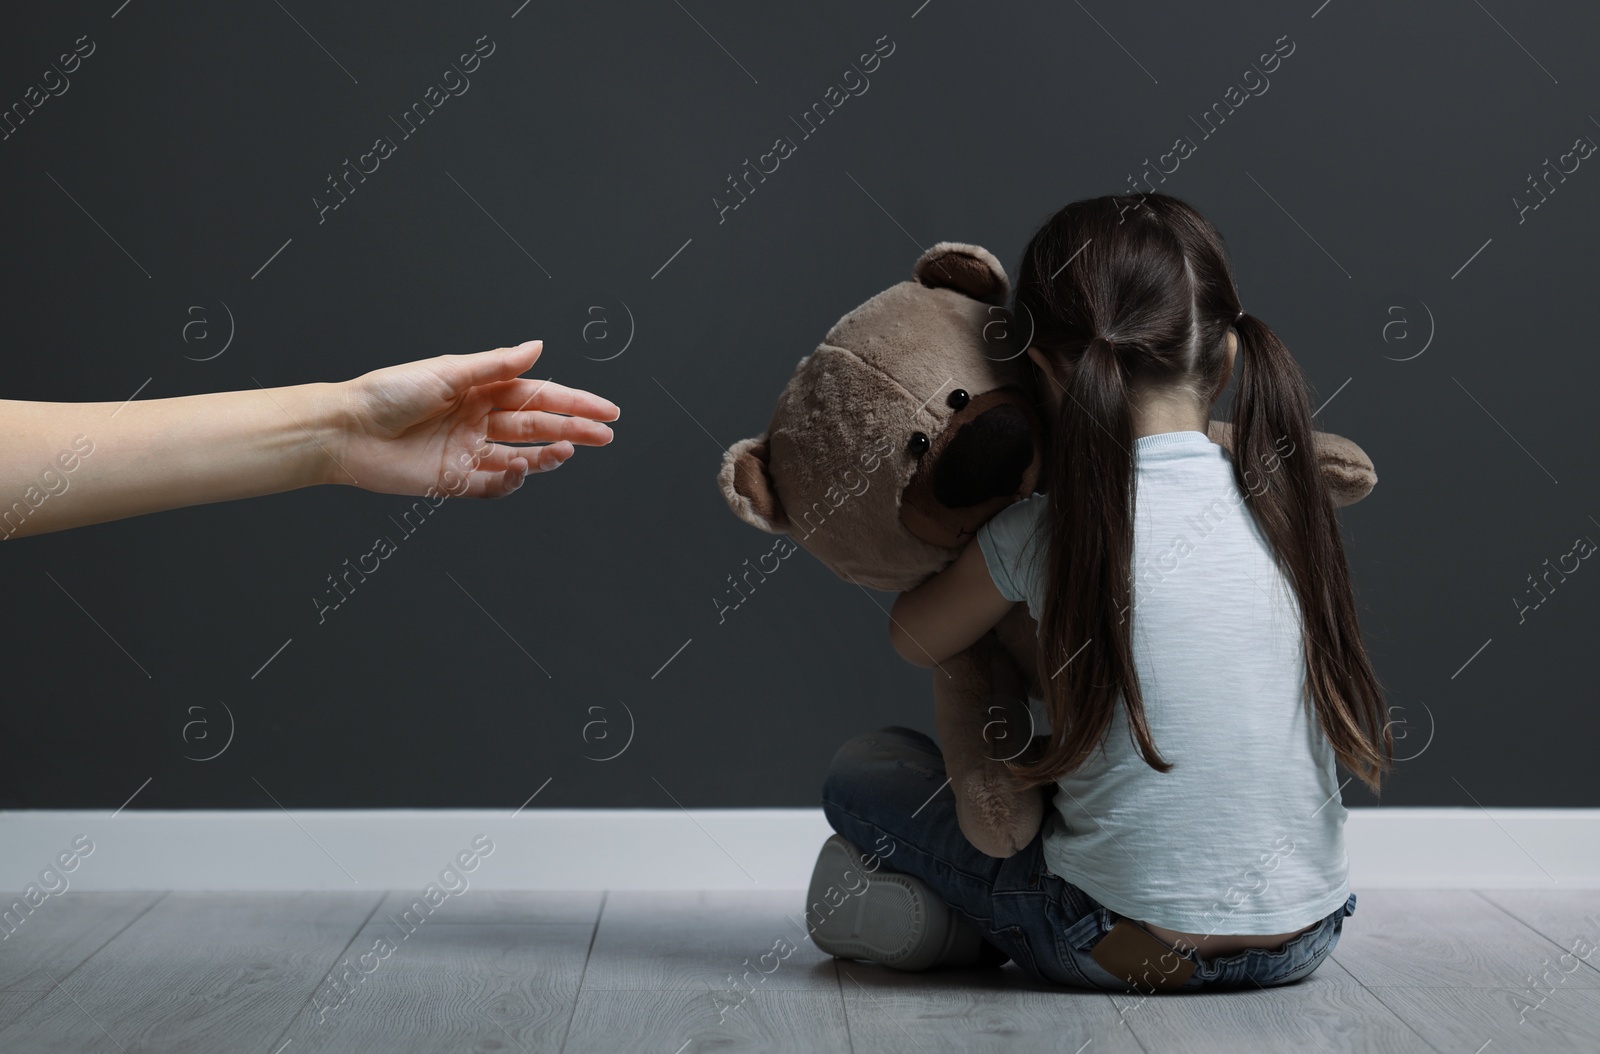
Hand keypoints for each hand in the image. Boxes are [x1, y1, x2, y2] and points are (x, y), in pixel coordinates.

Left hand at [330, 340, 618, 498]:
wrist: (346, 431)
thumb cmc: (387, 394)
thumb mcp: (448, 370)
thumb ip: (496, 365)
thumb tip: (536, 347)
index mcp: (480, 390)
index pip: (538, 396)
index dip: (574, 403)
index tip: (606, 410)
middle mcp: (478, 420)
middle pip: (538, 426)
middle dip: (574, 429)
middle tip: (605, 435)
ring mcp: (469, 451)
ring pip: (522, 457)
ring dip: (548, 456)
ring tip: (568, 452)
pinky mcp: (454, 481)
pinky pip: (494, 485)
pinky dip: (512, 483)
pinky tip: (521, 472)